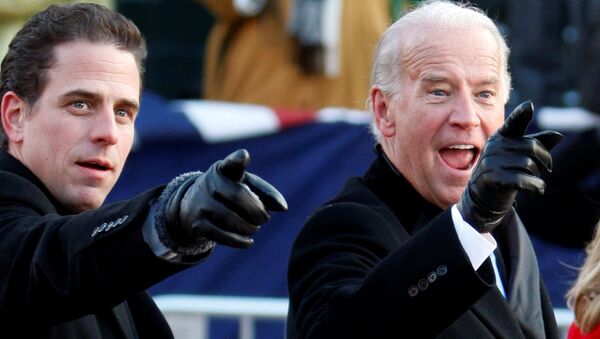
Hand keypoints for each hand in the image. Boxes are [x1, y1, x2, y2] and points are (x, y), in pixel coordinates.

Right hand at [165, 149, 287, 247]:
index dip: (237, 160)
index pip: (230, 163)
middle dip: (256, 211)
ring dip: (249, 227)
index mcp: (223, 169)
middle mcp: (208, 184)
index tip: (244, 156)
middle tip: (265, 218)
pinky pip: (221, 235)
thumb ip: (265, 192)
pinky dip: (239, 241)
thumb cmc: (228, 192)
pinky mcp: (197, 225)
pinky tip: (249, 241)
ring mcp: (200, 204)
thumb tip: (283, 208)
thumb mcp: (245, 185)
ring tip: (254, 227)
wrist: (193, 207)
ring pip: (230, 219)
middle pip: (237, 197)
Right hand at [457, 101, 562, 232]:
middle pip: (532, 147)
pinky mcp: (493, 178)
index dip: (521, 114)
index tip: (528, 106)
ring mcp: (491, 162)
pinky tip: (538, 190)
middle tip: (545, 170)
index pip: (513, 123)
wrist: (482, 198)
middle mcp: (494, 147)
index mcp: (500, 137)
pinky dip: (536, 186)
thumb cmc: (504, 173)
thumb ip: (538, 144)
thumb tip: (559, 135)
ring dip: (538, 176)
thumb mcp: (518, 157)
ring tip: (533, 181)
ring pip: (529, 164)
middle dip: (544, 160)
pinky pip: (523, 179)